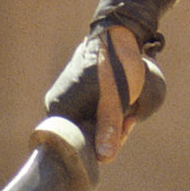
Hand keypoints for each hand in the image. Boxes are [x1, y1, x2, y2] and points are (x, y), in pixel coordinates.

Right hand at [46, 22, 160, 163]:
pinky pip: (93, 109)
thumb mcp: (116, 100)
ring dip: (113, 121)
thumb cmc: (116, 65)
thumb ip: (109, 128)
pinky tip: (125, 104)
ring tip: (131, 110)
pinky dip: (110, 110)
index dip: (102, 143)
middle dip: (111, 132)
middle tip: (130, 119)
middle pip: (85, 133)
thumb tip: (104, 158)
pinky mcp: (79, 89)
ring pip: (92, 122)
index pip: (77, 143)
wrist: (118, 32)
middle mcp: (59, 104)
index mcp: (60, 108)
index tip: (123, 129)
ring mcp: (68, 96)